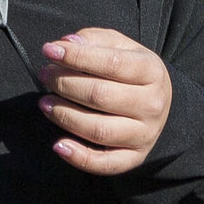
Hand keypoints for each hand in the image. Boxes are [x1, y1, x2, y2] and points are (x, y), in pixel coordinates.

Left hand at [40, 27, 173, 173]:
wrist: (159, 103)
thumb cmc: (130, 70)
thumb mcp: (120, 46)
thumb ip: (94, 40)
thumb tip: (67, 43)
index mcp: (151, 71)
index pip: (110, 63)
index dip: (76, 57)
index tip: (49, 50)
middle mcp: (152, 104)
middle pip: (100, 96)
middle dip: (64, 84)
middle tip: (45, 75)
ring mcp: (145, 134)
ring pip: (98, 129)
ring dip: (64, 116)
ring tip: (44, 103)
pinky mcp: (134, 157)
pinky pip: (106, 164)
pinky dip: (79, 158)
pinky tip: (58, 144)